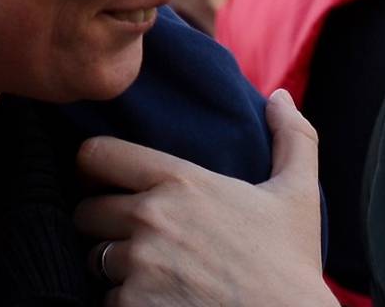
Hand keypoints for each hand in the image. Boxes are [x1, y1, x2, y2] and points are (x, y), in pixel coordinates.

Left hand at [74, 90, 330, 306]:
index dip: (94, 162)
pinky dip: (124, 302)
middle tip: (131, 233)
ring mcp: (138, 269)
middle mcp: (151, 220)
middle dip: (103, 221)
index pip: (100, 155)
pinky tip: (155, 300)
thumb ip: (291, 136)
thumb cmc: (290, 263)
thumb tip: (280, 97)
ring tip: (147, 271)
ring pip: (95, 261)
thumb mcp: (298, 192)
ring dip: (113, 267)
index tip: (101, 174)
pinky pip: (106, 302)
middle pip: (86, 211)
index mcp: (182, 182)